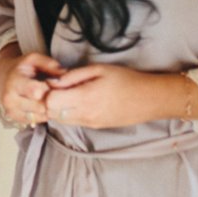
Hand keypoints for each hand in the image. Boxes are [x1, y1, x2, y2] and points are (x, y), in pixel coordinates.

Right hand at [0, 48, 65, 125]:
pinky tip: (42, 104)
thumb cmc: (22, 67)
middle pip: (40, 107)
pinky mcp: (14, 118)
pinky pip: (36, 121)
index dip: (49, 89)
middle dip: (50, 101)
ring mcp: (10, 110)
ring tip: (47, 98)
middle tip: (53, 93)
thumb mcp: (34, 59)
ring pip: (39, 116)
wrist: (4, 76)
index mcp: (14, 82)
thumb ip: (50, 65)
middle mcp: (9, 98)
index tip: (52, 84)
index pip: (36, 92)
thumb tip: (65, 74)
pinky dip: (42, 114)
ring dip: (47, 108)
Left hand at [42, 64, 172, 129]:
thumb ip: (73, 76)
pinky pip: (73, 122)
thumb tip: (53, 81)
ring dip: (58, 108)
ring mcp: (91, 123)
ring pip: (60, 120)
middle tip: (57, 88)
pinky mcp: (96, 126)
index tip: (52, 82)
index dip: (47, 91)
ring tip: (68, 94)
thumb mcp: (99, 70)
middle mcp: (85, 114)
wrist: (150, 99)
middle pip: (51, 113)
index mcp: (85, 97)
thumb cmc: (126, 80)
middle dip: (49, 101)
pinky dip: (68, 113)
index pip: (50, 101)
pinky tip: (78, 101)